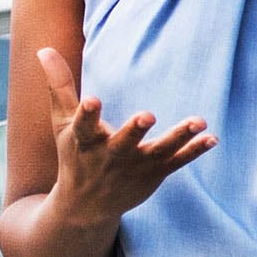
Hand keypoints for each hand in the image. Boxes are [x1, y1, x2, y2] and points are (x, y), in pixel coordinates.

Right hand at [35, 48, 211, 218]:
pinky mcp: (154, 174)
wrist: (85, 208)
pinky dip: (194, 151)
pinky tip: (212, 138)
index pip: (84, 125)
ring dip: (178, 137)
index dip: (88, 114)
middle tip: (147, 116)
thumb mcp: (62, 124)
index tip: (93, 100)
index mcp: (85, 141)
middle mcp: (111, 155)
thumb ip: (58, 86)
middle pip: (124, 142)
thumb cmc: (74, 156)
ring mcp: (135, 166)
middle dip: (135, 130)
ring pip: (159, 151)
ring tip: (198, 122)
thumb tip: (43, 49)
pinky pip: (177, 162)